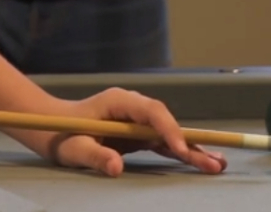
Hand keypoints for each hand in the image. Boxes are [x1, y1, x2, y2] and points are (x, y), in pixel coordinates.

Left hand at [14, 87, 227, 176]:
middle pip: (167, 123)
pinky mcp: (138, 134)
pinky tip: (200, 162)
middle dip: (190, 141)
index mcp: (119, 102)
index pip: (151, 112)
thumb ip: (95, 157)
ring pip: (169, 135)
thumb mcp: (74, 149)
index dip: (168, 129)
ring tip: (217, 165)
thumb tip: (117, 168)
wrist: (53, 130)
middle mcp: (133, 108)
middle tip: (214, 159)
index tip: (179, 148)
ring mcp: (137, 121)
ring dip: (192, 150)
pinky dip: (180, 154)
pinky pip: (163, 144)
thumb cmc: (62, 135)